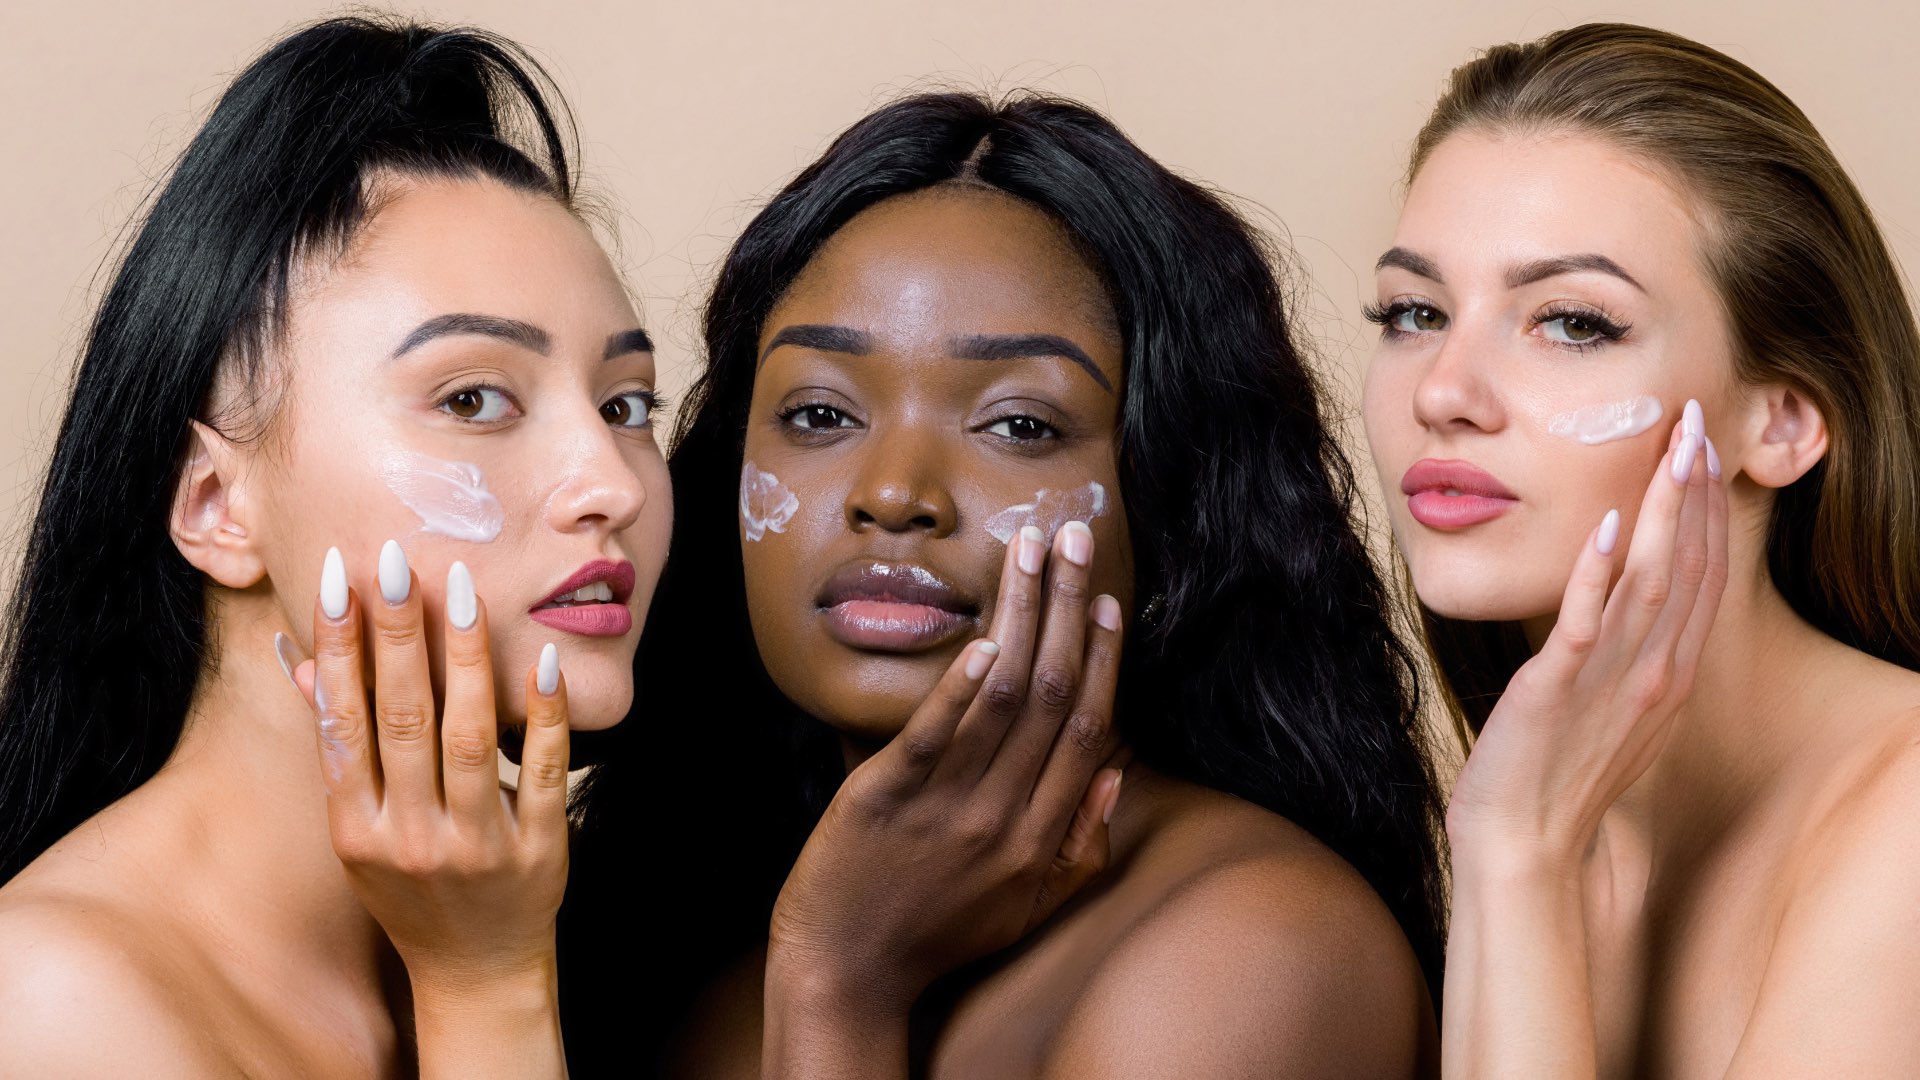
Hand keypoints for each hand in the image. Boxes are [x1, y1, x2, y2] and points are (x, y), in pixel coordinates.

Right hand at [293, 541, 570, 1076]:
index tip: (338, 577)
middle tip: (396, 558)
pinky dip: (545, 714)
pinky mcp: (537, 850)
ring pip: (469, 737)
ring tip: (462, 588)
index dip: (338, 647)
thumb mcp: (357, 828)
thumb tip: (295, 657)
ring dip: (466, 657)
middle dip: (397, 635)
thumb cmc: (410, 885)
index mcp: (356, 826)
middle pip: (402, 719)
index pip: (344, 721)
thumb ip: (337, 745)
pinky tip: (542, 657)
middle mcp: (409, 835)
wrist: (475, 969)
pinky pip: (543, 772)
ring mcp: (475, 844)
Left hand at [766, 521, 1125, 1022]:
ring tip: (1030, 550)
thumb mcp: (1029, 905)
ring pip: (1001, 698)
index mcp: (1040, 838)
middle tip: (1078, 539)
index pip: (1089, 731)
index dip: (1104, 660)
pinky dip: (961, 686)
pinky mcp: (886, 799)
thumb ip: (1080, 842)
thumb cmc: (936, 935)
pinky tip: (981, 637)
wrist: (847, 974)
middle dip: (1069, 608)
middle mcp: (1005, 819)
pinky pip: (933, 735)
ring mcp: (946, 808)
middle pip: (1053, 697)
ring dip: (1021, 616)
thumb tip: (1119, 771)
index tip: (1110, 600)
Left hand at [1448, 401, 1729, 858]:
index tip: (1703, 456)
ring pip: (1649, 581)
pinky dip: (1596, 571)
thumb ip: (1626, 659)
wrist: (1523, 843)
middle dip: (1695, 493)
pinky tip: (1604, 526)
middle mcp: (1654, 673)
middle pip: (1689, 567)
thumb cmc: (1555, 776)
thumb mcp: (1609, 709)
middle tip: (1696, 426)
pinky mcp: (1558, 688)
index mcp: (1668, 676)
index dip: (1707, 513)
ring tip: (1671, 452)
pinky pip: (1585, 621)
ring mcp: (1611, 680)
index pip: (1702, 578)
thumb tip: (1620, 610)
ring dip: (1662, 512)